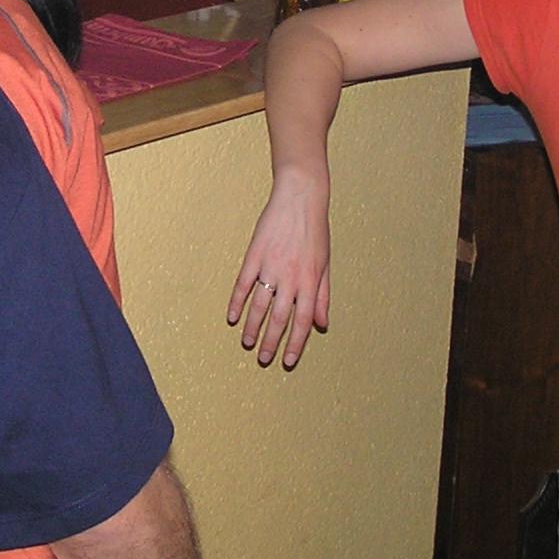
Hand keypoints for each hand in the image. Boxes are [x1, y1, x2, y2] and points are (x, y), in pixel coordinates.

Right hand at [227, 169, 330, 368]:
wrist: (301, 197)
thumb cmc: (316, 231)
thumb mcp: (325, 264)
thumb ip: (323, 296)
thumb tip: (322, 324)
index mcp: (310, 281)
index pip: (303, 321)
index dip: (296, 343)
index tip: (288, 360)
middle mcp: (291, 277)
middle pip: (279, 318)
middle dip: (271, 342)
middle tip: (264, 358)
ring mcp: (271, 266)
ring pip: (259, 305)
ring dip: (252, 327)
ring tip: (247, 343)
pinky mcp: (254, 254)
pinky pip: (243, 284)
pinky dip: (236, 302)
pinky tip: (232, 316)